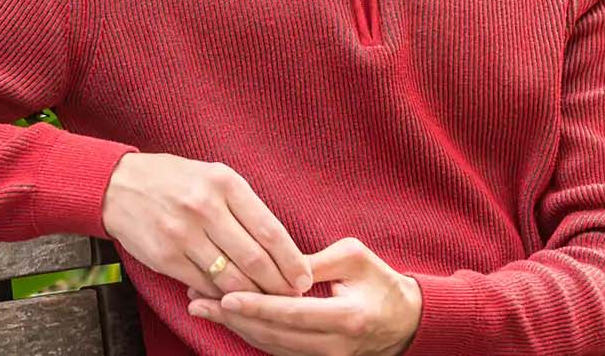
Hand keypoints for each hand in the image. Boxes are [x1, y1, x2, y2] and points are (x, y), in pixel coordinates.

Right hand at [101, 152, 312, 297]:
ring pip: (231, 279)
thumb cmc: (174, 180)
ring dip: (254, 297)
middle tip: (292, 298)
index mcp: (224, 182)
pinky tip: (232, 300)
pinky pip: (205, 285)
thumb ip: (244, 206)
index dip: (292, 260)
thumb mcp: (213, 175)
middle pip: (255, 259)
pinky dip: (222, 297)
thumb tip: (280, 246)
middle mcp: (205, 207)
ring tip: (268, 304)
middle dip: (279, 285)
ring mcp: (184, 234)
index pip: (270, 230)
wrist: (118, 185)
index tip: (305, 277)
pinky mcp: (166, 257)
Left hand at [186, 237, 422, 355]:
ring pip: (271, 346)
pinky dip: (250, 333)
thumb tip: (271, 258)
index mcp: (346, 318)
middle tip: (199, 300)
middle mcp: (333, 346)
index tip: (225, 296)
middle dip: (233, 318)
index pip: (292, 314)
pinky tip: (227, 318)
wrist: (405, 321)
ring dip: (235, 327)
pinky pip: (277, 349)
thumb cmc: (380, 281)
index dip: (257, 306)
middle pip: (274, 335)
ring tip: (202, 306)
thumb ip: (313, 262)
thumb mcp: (353, 258)